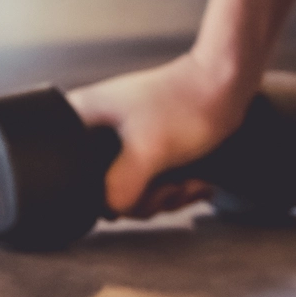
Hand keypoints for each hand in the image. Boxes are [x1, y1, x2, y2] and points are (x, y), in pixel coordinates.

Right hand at [65, 55, 253, 218]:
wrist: (223, 86)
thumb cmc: (184, 105)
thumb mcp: (146, 151)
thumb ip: (119, 188)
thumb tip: (111, 210)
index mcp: (83, 118)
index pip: (72, 171)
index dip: (103, 192)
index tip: (136, 186)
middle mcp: (97, 130)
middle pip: (105, 189)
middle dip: (145, 197)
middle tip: (167, 185)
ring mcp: (123, 141)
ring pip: (131, 191)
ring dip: (164, 196)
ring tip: (185, 181)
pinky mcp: (146, 149)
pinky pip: (150, 185)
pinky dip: (173, 189)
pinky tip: (192, 181)